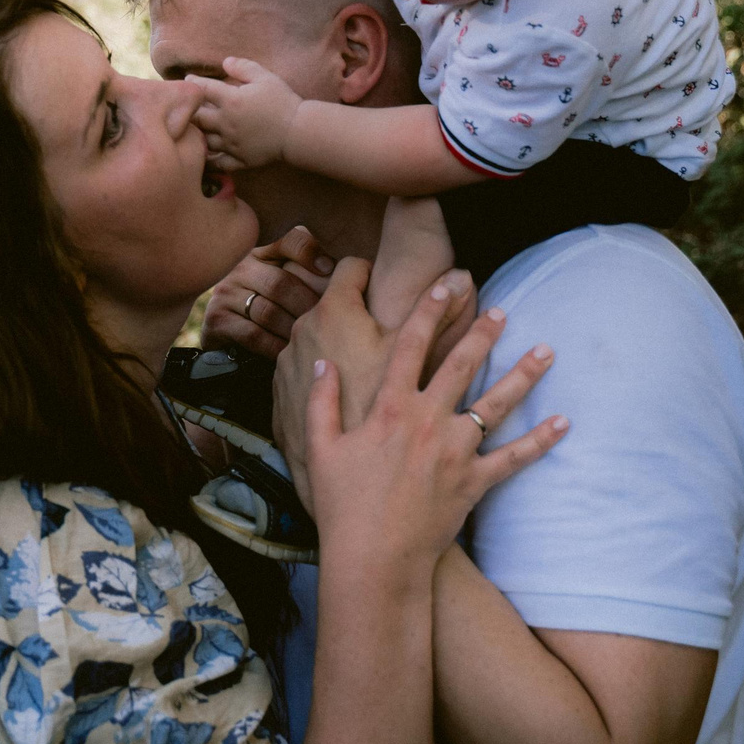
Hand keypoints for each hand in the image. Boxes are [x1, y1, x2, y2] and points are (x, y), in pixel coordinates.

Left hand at [186, 57, 301, 171]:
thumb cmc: (282, 101)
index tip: (188, 80)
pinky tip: (203, 155)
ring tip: (190, 129)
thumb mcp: (265, 77)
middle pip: (196, 117)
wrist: (298, 131)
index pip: (203, 89)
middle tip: (184, 106)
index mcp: (231, 100)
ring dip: (196, 134)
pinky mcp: (239, 160)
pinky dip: (207, 160)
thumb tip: (224, 62)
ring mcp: (230, 144)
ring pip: (203, 140)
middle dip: (188, 110)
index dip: (193, 82)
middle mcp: (225, 123)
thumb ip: (243, 67)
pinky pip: (217, 163)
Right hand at [201, 227, 335, 357]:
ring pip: (269, 311)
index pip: (287, 241)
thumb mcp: (290, 279)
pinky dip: (277, 346)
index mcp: (262, 250)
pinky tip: (293, 351)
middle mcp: (241, 267)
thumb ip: (313, 269)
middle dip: (310, 304)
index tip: (331, 269)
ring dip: (296, 329)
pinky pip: (254, 335)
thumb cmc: (273, 305)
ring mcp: (225, 293)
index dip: (310, 252)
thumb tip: (357, 265)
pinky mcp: (217, 320)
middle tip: (333, 321)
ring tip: (317, 339)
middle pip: (281, 283)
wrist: (229, 335)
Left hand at [284, 258, 480, 437]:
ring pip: (318, 334)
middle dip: (359, 307)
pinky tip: (345, 390)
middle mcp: (304, 327)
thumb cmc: (382, 411)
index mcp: (335, 311)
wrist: (335, 476)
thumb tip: (463, 276)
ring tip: (367, 363)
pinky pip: (305, 365)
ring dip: (340, 341)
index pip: (353, 267)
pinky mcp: (280, 387)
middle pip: (334, 299)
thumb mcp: (417, 360)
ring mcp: (288, 358)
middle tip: (383, 322)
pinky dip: (324, 370)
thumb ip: (438, 315)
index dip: (375, 274)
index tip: (388, 289)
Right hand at [300, 281, 565, 569]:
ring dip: (524, 375)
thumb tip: (323, 364)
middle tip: (503, 311)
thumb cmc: (342, 505)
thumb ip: (321, 402)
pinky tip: (564, 422)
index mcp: (388, 409)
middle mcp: (426, 421)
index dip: (427, 312)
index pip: (409, 347)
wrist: (374, 557)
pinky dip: (541, 441)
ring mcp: (455, 451)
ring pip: (497, 404)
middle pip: (461, 366)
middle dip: (483, 334)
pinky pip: (514, 458)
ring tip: (546, 351)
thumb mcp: (320, 449)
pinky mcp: (474, 482)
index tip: (443, 286)